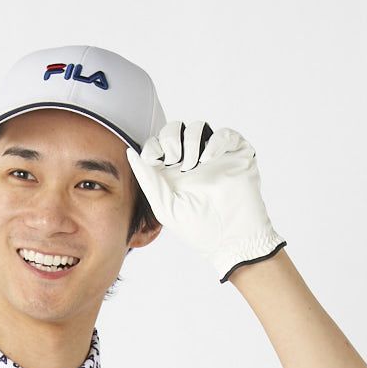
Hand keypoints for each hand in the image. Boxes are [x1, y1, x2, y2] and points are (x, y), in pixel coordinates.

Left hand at [125, 121, 286, 283]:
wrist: (230, 239)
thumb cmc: (198, 229)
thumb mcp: (165, 207)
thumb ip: (148, 180)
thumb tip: (130, 154)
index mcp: (172, 174)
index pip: (157, 145)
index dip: (152, 146)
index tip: (153, 160)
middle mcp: (191, 162)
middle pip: (174, 130)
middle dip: (170, 140)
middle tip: (173, 159)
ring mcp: (214, 157)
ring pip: (198, 128)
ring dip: (191, 142)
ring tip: (193, 165)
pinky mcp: (236, 155)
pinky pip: (225, 134)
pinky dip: (215, 142)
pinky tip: (208, 159)